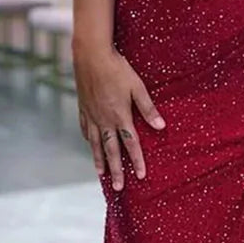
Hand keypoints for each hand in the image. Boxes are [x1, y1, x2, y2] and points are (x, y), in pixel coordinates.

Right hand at [73, 42, 164, 190]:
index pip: (130, 144)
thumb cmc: (117, 68)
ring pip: (95, 143)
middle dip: (116, 170)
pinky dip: (88, 140)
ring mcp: (91, 115)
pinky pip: (85, 129)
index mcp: (120, 116)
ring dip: (99, 160)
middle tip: (118, 187)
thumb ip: (148, 108)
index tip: (141, 176)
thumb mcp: (137, 87)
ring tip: (101, 174)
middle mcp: (104, 120)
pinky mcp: (83, 108)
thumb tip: (161, 127)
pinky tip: (89, 145)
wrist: (90, 55)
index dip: (137, 160)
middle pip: (111, 150)